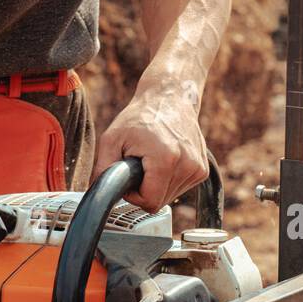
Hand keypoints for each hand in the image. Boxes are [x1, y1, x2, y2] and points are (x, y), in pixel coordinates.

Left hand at [93, 80, 208, 212]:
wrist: (170, 99)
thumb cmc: (140, 117)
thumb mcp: (111, 139)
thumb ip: (103, 169)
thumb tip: (100, 194)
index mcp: (166, 159)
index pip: (150, 202)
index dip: (134, 196)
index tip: (130, 178)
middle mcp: (187, 165)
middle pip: (160, 202)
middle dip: (146, 190)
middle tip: (139, 167)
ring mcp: (198, 169)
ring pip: (170, 197)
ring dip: (157, 185)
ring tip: (153, 161)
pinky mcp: (202, 170)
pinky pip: (179, 189)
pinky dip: (169, 180)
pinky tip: (166, 160)